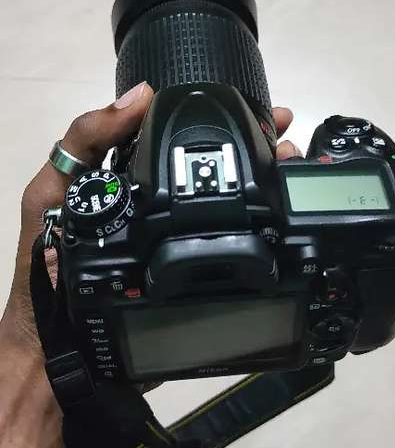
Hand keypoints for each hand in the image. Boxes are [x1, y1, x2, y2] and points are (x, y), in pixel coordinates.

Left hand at [0, 85, 299, 355]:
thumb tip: (139, 95)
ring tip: (296, 170)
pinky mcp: (199, 283)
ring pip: (234, 209)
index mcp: (129, 183)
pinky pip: (237, 252)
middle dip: (258, 153)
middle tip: (289, 140)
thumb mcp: (52, 196)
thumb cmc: (46, 269)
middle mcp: (161, 210)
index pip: (178, 140)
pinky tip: (289, 220)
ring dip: (270, 187)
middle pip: (216, 173)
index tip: (254, 108)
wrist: (60, 352)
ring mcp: (183, 246)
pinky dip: (269, 235)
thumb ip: (83, 144)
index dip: (216, 120)